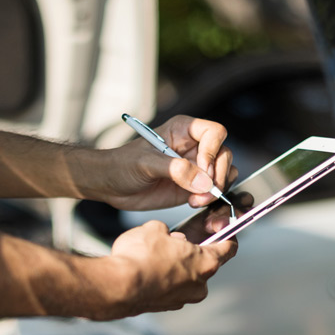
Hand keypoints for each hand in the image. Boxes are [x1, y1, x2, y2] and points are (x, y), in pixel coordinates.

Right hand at [98, 220, 237, 319]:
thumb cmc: (139, 257)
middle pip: (203, 264)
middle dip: (189, 252)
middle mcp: (199, 285)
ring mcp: (182, 299)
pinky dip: (162, 280)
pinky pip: (169, 289)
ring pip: (185, 278)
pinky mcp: (165, 307)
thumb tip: (165, 237)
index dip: (227, 237)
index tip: (226, 233)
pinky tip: (146, 271)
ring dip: (174, 267)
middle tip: (173, 242)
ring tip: (153, 257)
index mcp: (205, 263)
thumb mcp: (154, 228)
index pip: (229, 249)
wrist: (117, 286)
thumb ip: (166, 231)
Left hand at [99, 115, 236, 210]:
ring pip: (223, 173)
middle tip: (203, 192)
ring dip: (216, 189)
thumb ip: (174, 170)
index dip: (213, 151)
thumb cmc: (123, 165)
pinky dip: (211, 199)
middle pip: (224, 155)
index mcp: (183, 130)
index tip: (202, 169)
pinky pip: (214, 191)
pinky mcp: (193, 186)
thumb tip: (203, 181)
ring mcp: (195, 167)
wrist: (111, 184)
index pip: (215, 132)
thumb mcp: (145, 164)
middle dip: (217, 175)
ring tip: (196, 201)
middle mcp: (194, 147)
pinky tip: (194, 203)